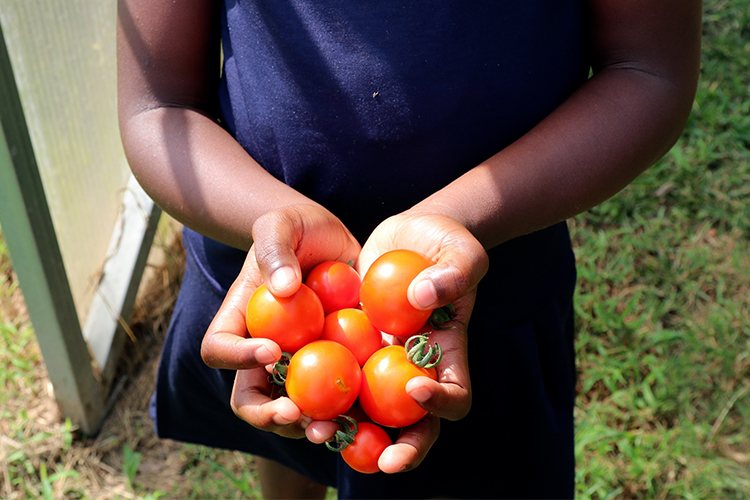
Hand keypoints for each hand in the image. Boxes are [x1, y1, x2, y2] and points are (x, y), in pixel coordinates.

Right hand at [201, 204, 360, 437]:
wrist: (335, 242)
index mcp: (242, 321)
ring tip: (333, 430)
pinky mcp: (336, 369)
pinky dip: (351, 416)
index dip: (238, 358)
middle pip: (250, 398)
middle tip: (295, 414)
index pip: (219, 348)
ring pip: (294, 412)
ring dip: (309, 427)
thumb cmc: (299, 228)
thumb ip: (275, 249)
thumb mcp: (282, 224)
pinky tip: (370, 420)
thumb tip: (284, 290)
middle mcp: (266, 352)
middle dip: (268, 415)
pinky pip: (339, 401)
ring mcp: (301, 365)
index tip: (272, 350)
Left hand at [306, 211, 487, 470]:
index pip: (455, 395)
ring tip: (319, 432)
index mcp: (448, 354)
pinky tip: (289, 392)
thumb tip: (421, 299)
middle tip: (382, 463)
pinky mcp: (350, 348)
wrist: (408, 235)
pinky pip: (333, 376)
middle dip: (401, 448)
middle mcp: (415, 369)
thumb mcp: (460, 251)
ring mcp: (381, 362)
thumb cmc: (445, 242)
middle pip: (413, 423)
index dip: (441, 404)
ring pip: (366, 410)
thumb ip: (452, 274)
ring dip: (346, 428)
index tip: (417, 387)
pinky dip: (315, 389)